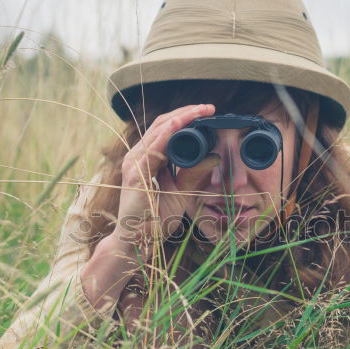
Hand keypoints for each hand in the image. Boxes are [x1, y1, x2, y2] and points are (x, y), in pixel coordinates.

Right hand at [117, 103, 220, 254]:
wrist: (137, 240)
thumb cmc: (155, 217)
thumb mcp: (181, 191)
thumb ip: (193, 172)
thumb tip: (215, 156)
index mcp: (147, 158)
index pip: (165, 129)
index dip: (186, 117)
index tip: (207, 112)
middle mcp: (138, 156)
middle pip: (162, 124)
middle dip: (187, 112)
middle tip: (209, 108)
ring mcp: (134, 164)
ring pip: (158, 131)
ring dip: (181, 118)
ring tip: (200, 111)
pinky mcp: (135, 174)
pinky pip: (152, 149)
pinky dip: (166, 134)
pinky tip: (180, 125)